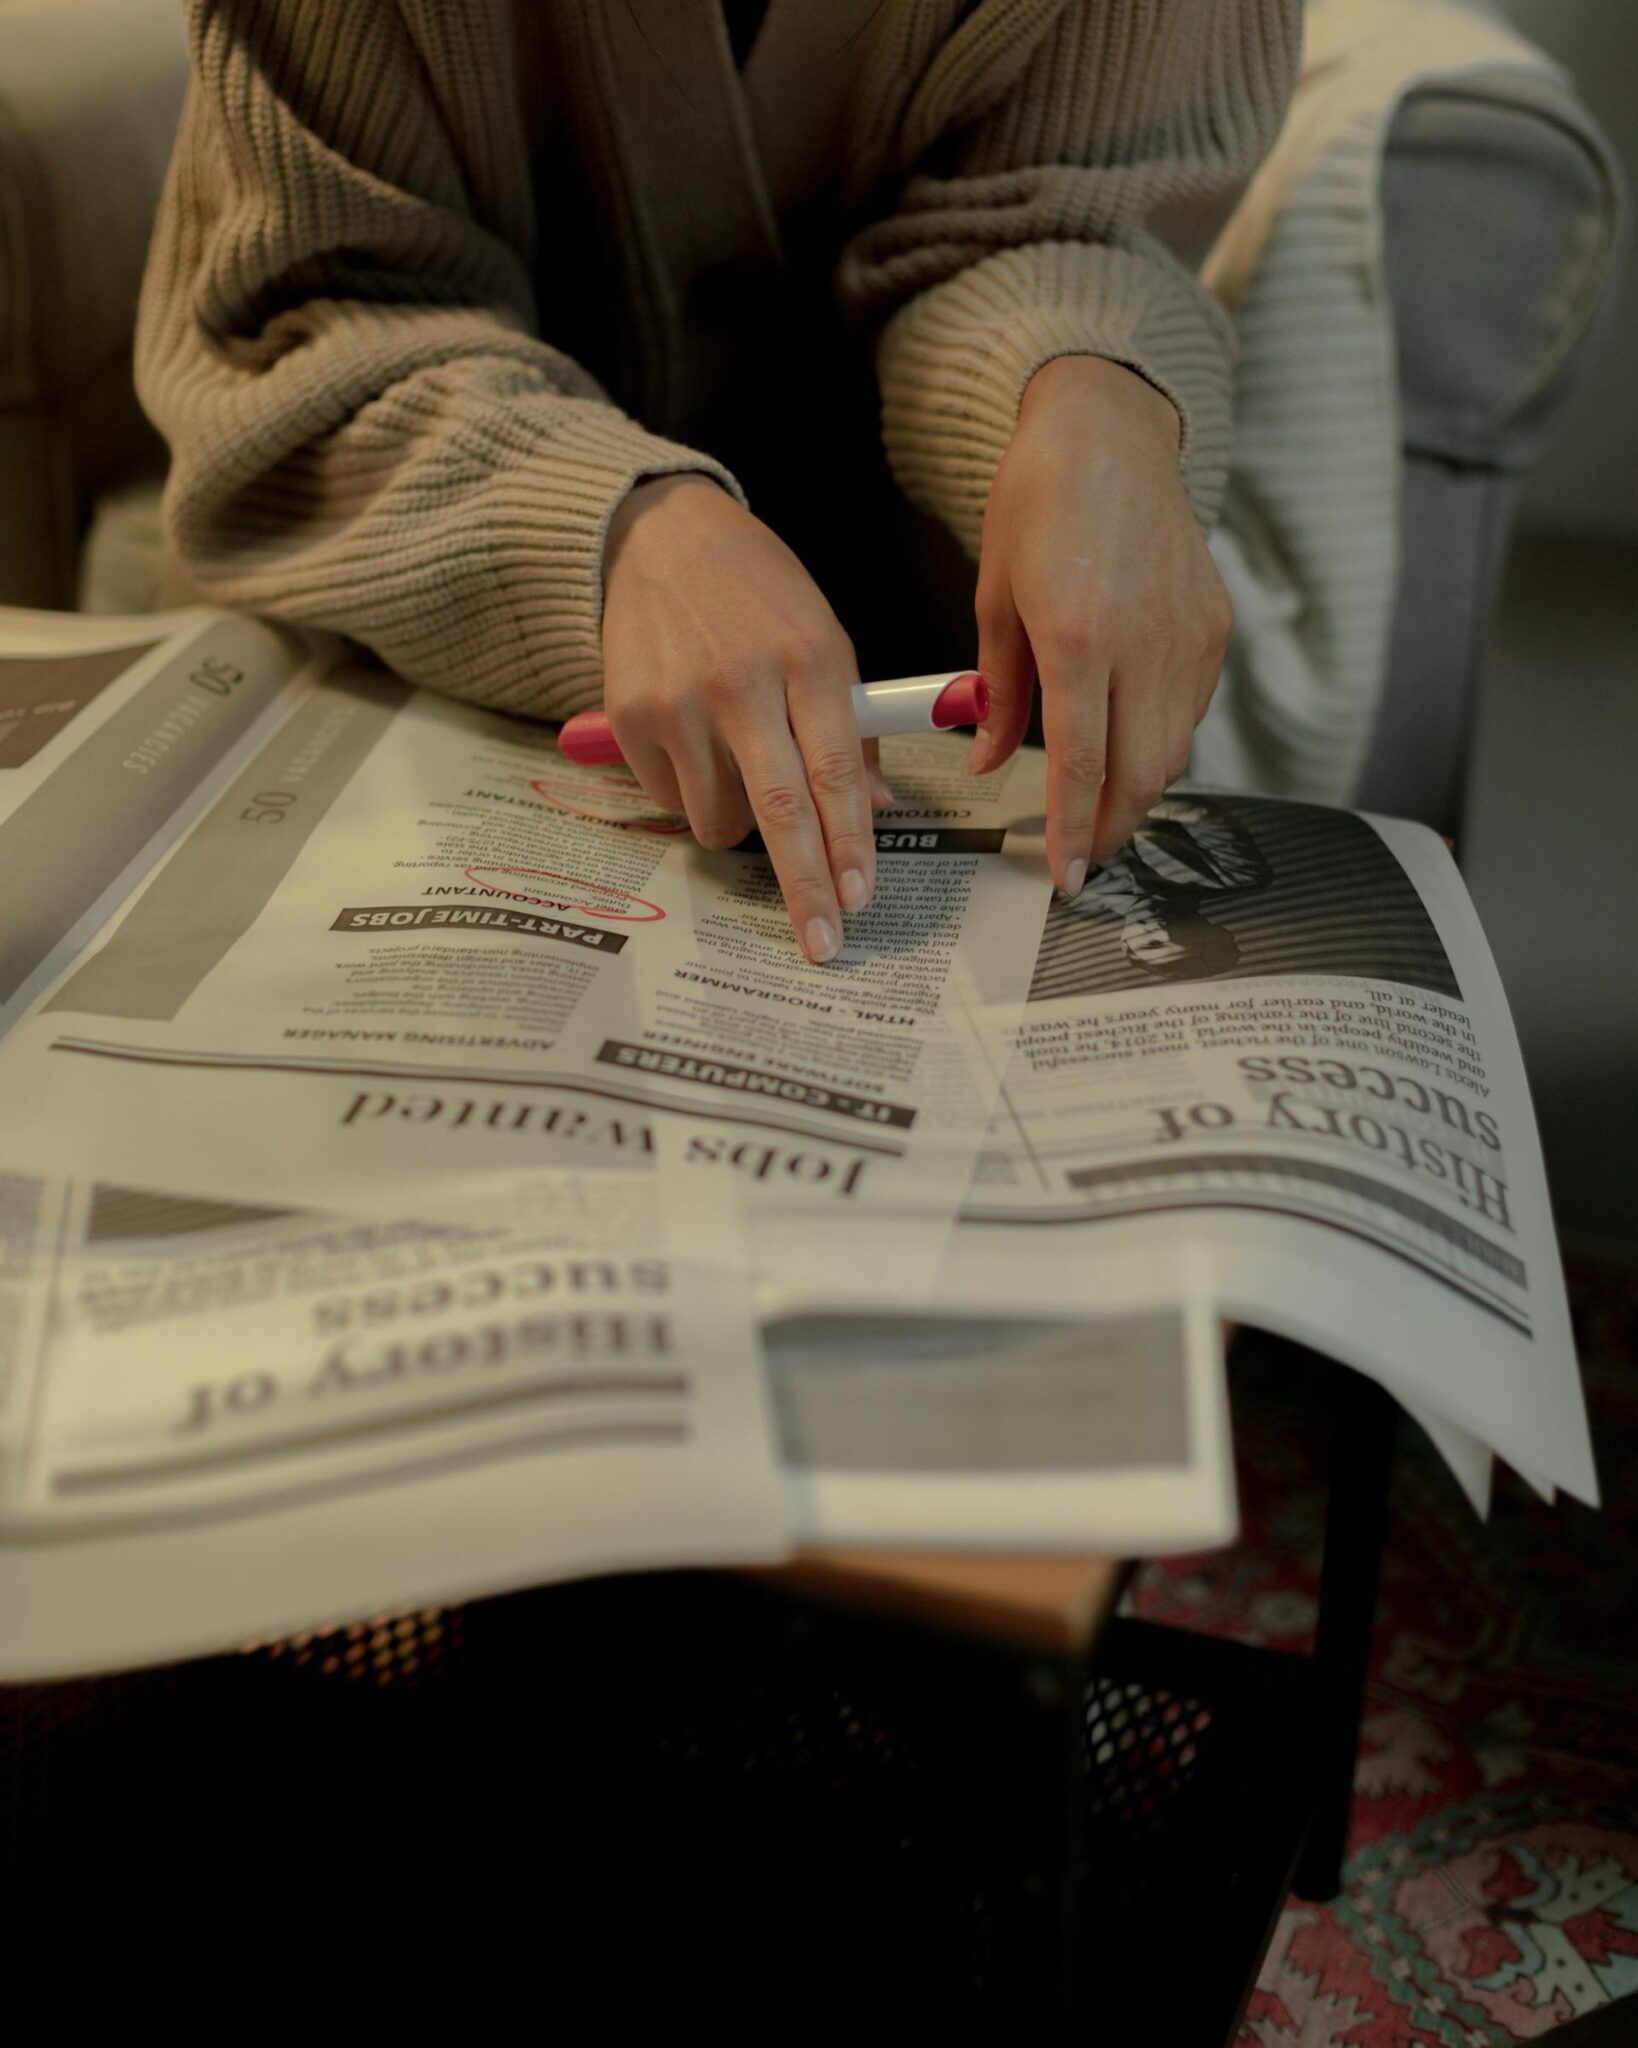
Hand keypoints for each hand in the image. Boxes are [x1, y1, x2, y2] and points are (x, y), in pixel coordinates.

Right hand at [601, 475, 889, 963]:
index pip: (836, 771)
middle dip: (805, 888)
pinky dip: (693, 793)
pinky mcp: (629, 715)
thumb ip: (852, 726)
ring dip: (740, 825)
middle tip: (822, 945)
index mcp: (808, 658)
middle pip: (780, 810)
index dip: (850, 844)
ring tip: (741, 770)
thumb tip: (873, 811)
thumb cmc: (761, 597)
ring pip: (720, 819)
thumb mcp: (824, 639)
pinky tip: (695, 743)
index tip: (860, 898)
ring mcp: (679, 700)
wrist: (664, 536)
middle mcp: (741, 680)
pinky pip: (672, 799)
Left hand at [971, 355, 1231, 893]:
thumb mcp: (995, 595)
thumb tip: (988, 759)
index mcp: (1080, 636)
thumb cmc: (1040, 500)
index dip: (1073, 831)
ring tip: (1099, 811)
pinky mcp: (1215, 628)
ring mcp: (1189, 636)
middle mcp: (1145, 642)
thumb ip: (996, 688)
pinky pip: (1189, 712)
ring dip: (1136, 793)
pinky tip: (1127, 745)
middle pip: (1140, 774)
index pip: (1082, 764)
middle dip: (1110, 829)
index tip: (1064, 876)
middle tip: (1080, 857)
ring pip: (1172, 752)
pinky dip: (1159, 744)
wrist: (1110, 429)